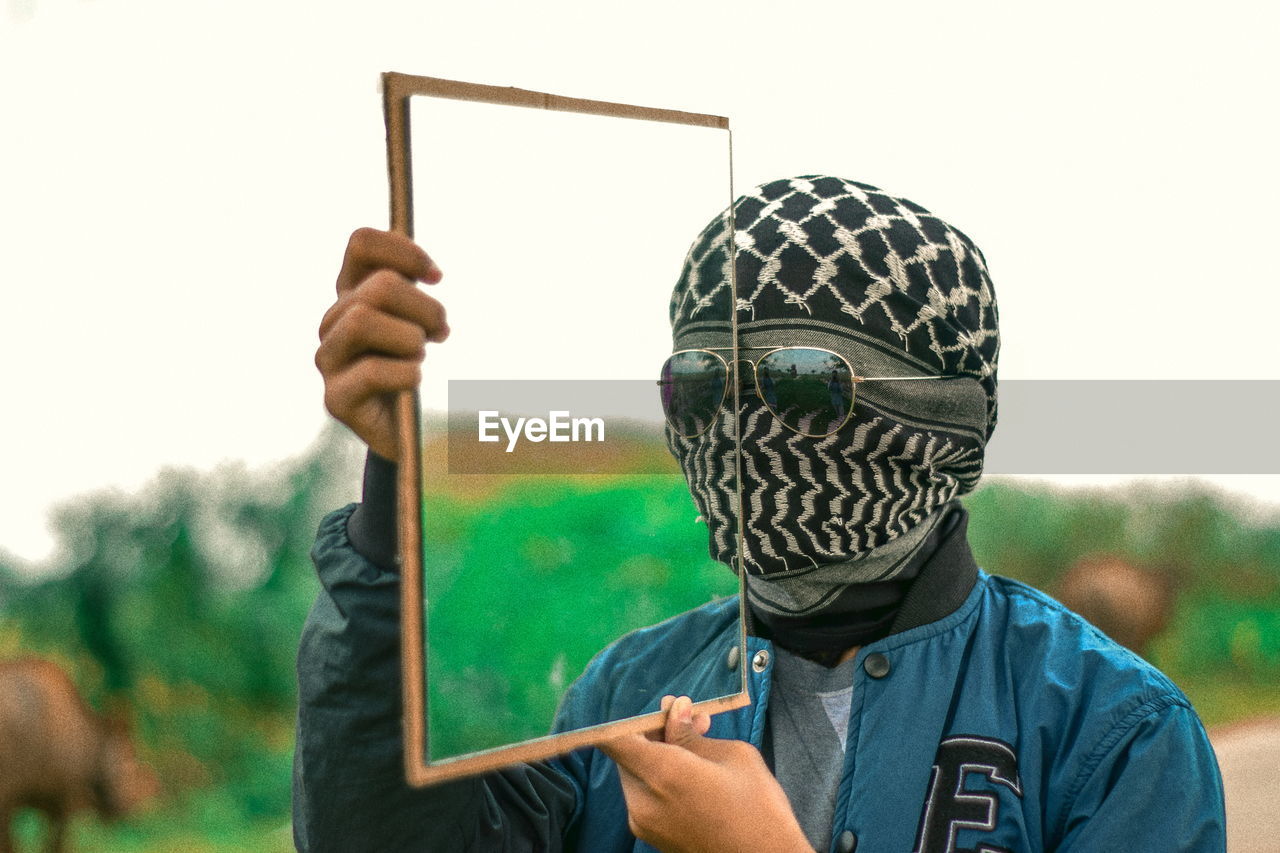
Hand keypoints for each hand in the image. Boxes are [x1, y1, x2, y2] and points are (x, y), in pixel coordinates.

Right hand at [315, 228, 447, 460]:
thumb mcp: (421, 321)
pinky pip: (371, 371)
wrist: (409, 433)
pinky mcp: (335, 399)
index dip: (403, 251)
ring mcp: (329, 360)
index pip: (362, 244)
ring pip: (362, 321)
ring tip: (422, 356)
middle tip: (442, 332)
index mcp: (352, 294)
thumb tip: (431, 272)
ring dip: (408, 338)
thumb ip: (417, 291)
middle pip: (377, 286)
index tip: (437, 277)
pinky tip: (415, 381)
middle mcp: (333, 322)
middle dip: (423, 307)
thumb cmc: (418, 367)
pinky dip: (405, 374)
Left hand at [600, 696, 813, 852]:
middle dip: (656, 733)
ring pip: (637, 774)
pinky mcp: (652, 837)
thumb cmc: (759, 808)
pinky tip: (695, 774)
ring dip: (660, 755)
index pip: (612, 739)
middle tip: (692, 720)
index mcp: (662, 774)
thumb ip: (692, 732)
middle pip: (628, 754)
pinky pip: (646, 797)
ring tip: (700, 744)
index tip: (660, 710)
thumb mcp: (732, 756)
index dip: (629, 719)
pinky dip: (662, 780)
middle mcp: (643, 800)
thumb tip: (674, 710)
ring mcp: (644, 823)